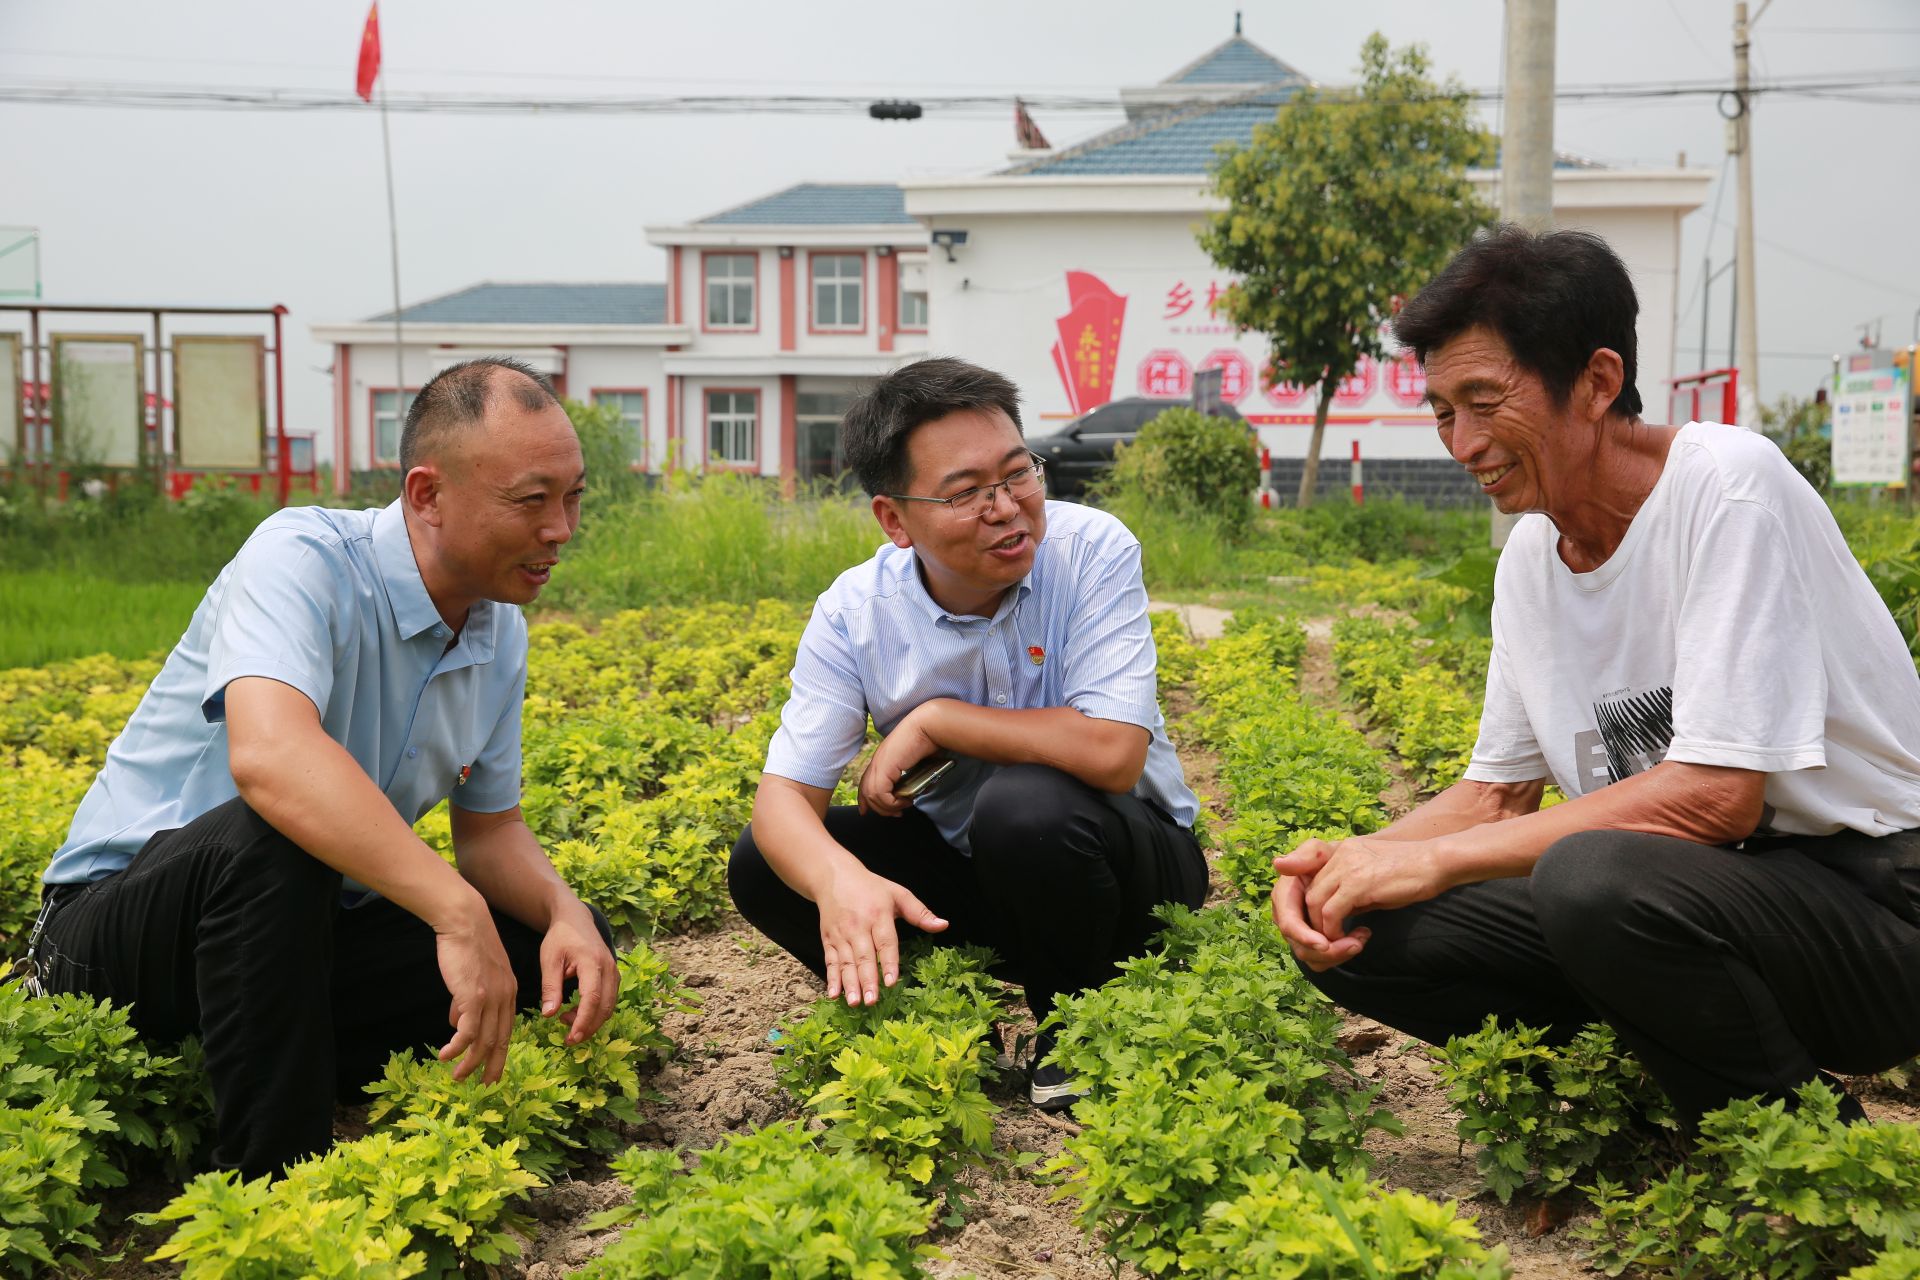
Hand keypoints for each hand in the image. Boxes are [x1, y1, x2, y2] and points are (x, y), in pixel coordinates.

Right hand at [433, 906, 520, 1083]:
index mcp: (509, 993)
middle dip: (492, 1066)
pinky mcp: (473, 996)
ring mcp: (491, 998)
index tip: (492, 1071)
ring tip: (458, 1077)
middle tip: (483, 1085)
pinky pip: (467, 1031)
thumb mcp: (473, 976)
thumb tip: (456, 1023)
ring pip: (484, 1041)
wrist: (465, 921)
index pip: (507, 1030)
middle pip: (500, 1040)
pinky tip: (446, 1056)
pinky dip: (457, 1047)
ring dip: (470, 1063)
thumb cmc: (465, 947)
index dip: (499, 1053)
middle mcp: (505, 998)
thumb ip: (467, 1000)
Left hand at [539, 898, 619, 1044]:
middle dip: (589, 1027)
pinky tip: (575, 1012)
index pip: (592, 997)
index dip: (584, 1020)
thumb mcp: (549, 960)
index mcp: (591, 962)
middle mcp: (608, 968)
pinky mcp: (613, 976)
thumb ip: (550, 987)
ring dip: (592, 1020)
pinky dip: (595, 1011)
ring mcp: (614, 971)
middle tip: (569, 1039)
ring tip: (566, 1021)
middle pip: (605, 1006)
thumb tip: (549, 1015)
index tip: (571, 1037)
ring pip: (609, 1005)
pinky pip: (608, 999)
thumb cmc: (560, 938)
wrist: (576, 919)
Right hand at [817, 865, 947, 1006]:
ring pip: (846, 962)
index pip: (885, 942)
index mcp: (878, 914)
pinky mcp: (828, 939)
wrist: (834, 876)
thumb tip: (943, 925)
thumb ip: (920, 912)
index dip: (889, 962)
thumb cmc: (871, 887)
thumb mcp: (898, 894)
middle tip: (872, 1001)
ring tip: (854, 1002)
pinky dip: (832, 978)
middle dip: (867, 980)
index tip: (892, 981)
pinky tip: (834, 994)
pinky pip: (830, 961)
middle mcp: (858, 926)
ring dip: (849, 983)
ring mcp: (841, 934)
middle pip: (864, 956)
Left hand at [858, 707, 940, 817]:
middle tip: (897, 814)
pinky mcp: (884, 768)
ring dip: (890, 806)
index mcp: (882, 758)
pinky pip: (880, 794)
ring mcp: (879, 764)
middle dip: (880, 809)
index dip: (864, 799)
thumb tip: (917, 790)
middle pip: (866, 792)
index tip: (866, 811)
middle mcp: (877, 761)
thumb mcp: (916, 761)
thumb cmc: (928, 740)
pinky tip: (906, 800)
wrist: (928, 726)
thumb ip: (912, 775)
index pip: (865, 783)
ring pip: (873, 796)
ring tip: (905, 804)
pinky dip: (892, 802)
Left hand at [1271, 836, 1447, 971]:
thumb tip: (1338, 917)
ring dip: (1322, 929)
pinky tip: (1351, 940)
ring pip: (1314, 903)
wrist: (1438, 862)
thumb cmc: (1412, 874)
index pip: (1312, 879)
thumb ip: (1352, 893)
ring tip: (1339, 943)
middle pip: (1308, 892)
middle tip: (1329, 940)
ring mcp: (1347, 868)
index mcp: (1343, 851)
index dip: (1313, 907)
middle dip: (1313, 921)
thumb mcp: (1374, 880)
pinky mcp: (1358, 883)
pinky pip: (1331, 913)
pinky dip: (1334, 931)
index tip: (1324, 926)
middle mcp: (1341, 855)